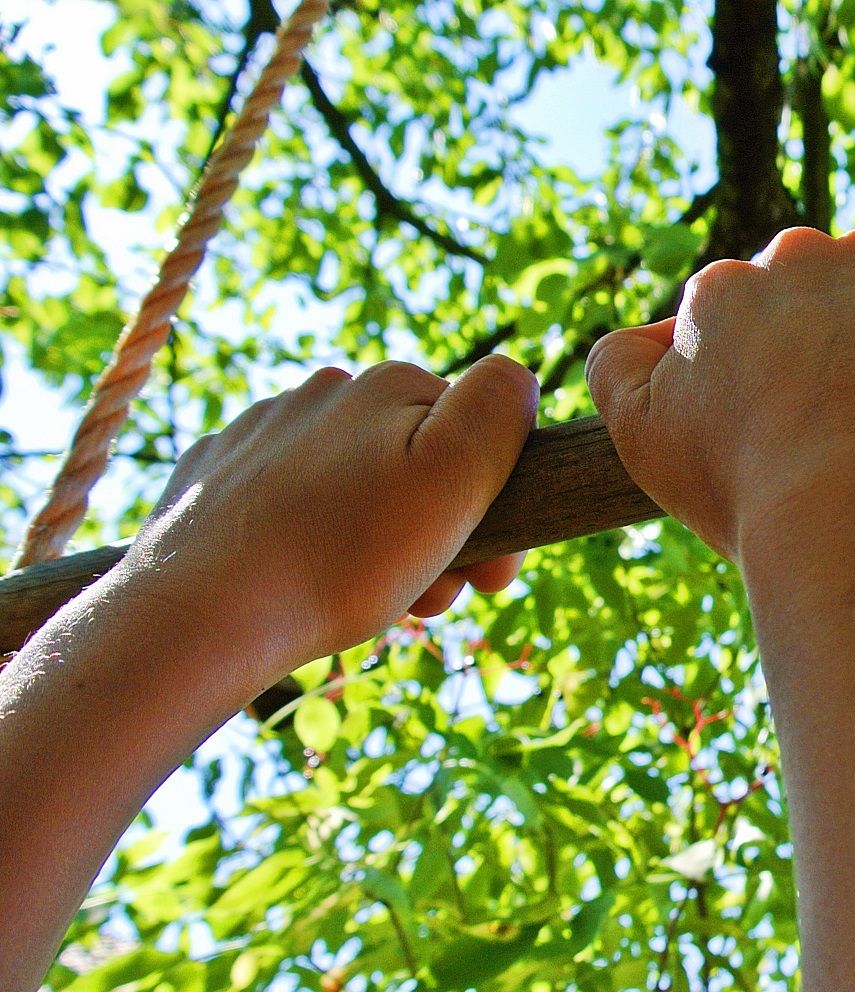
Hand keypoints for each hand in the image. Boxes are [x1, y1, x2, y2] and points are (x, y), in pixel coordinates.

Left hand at [124, 354, 537, 677]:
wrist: (201, 615)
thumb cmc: (340, 557)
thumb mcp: (453, 478)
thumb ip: (498, 409)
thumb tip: (514, 375)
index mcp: (390, 386)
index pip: (478, 435)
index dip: (493, 506)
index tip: (483, 575)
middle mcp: (325, 392)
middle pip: (413, 462)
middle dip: (436, 530)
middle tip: (428, 601)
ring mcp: (261, 431)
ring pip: (351, 483)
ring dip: (375, 539)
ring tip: (362, 600)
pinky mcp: (213, 476)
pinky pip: (284, 499)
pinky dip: (306, 536)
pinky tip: (298, 577)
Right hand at [583, 227, 854, 562]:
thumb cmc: (756, 496)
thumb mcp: (643, 442)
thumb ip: (620, 367)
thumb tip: (655, 330)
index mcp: (720, 292)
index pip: (751, 319)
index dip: (781, 378)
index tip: (803, 431)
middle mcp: (797, 254)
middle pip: (826, 290)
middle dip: (843, 343)